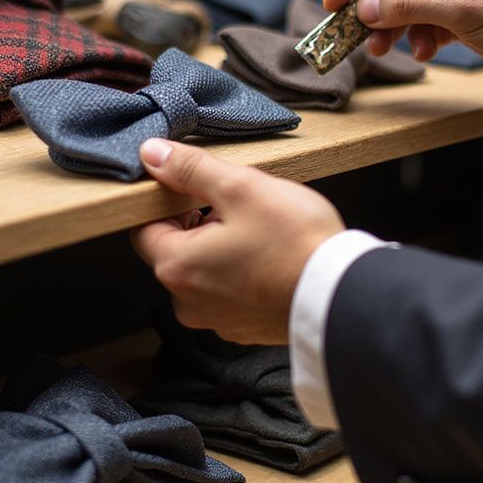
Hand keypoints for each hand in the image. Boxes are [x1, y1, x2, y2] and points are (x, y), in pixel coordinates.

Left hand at [130, 139, 344, 344]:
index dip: (165, 204)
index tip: (192, 190)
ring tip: (258, 231)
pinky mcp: (243, 327)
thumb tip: (153, 154)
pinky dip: (240, 273)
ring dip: (220, 248)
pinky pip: (227, 293)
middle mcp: (188, 301)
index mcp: (177, 266)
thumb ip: (191, 168)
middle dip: (196, 225)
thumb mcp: (240, 188)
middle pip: (174, 251)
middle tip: (234, 207)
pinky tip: (269, 257)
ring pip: (202, 272)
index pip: (143, 229)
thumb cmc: (295, 244)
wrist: (339, 295)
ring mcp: (216, 319)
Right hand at [325, 0, 482, 97]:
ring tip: (383, 49)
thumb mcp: (461, 7)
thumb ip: (407, 4)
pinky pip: (421, 13)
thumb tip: (364, 9)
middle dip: (374, 4)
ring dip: (391, 24)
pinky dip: (415, 33)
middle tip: (352, 33)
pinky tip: (422, 51)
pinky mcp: (461, 2)